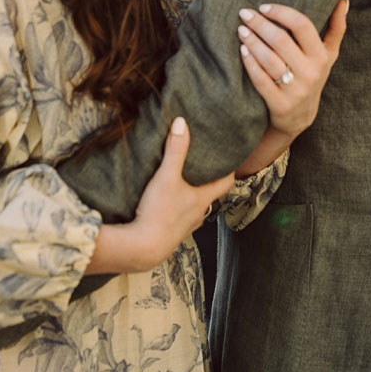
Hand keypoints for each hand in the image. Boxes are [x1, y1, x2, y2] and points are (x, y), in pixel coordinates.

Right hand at [133, 119, 234, 265]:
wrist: (141, 248)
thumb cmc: (158, 213)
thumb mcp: (166, 176)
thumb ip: (175, 150)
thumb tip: (181, 123)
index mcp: (203, 199)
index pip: (226, 182)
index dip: (229, 170)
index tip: (228, 159)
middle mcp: (198, 214)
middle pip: (210, 194)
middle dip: (207, 181)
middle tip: (202, 166)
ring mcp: (184, 227)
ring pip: (193, 208)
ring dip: (190, 196)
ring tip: (182, 182)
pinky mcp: (169, 235)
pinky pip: (177, 220)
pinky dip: (175, 210)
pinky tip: (164, 204)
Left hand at [237, 0, 348, 135]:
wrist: (300, 116)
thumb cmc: (312, 75)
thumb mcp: (328, 54)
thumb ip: (336, 28)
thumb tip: (344, 0)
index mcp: (321, 56)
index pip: (302, 25)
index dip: (281, 13)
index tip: (264, 6)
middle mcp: (311, 72)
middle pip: (281, 41)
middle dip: (260, 24)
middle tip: (244, 14)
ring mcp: (295, 90)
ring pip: (269, 59)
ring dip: (252, 41)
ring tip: (241, 30)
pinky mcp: (279, 104)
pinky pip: (260, 80)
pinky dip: (250, 63)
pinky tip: (242, 50)